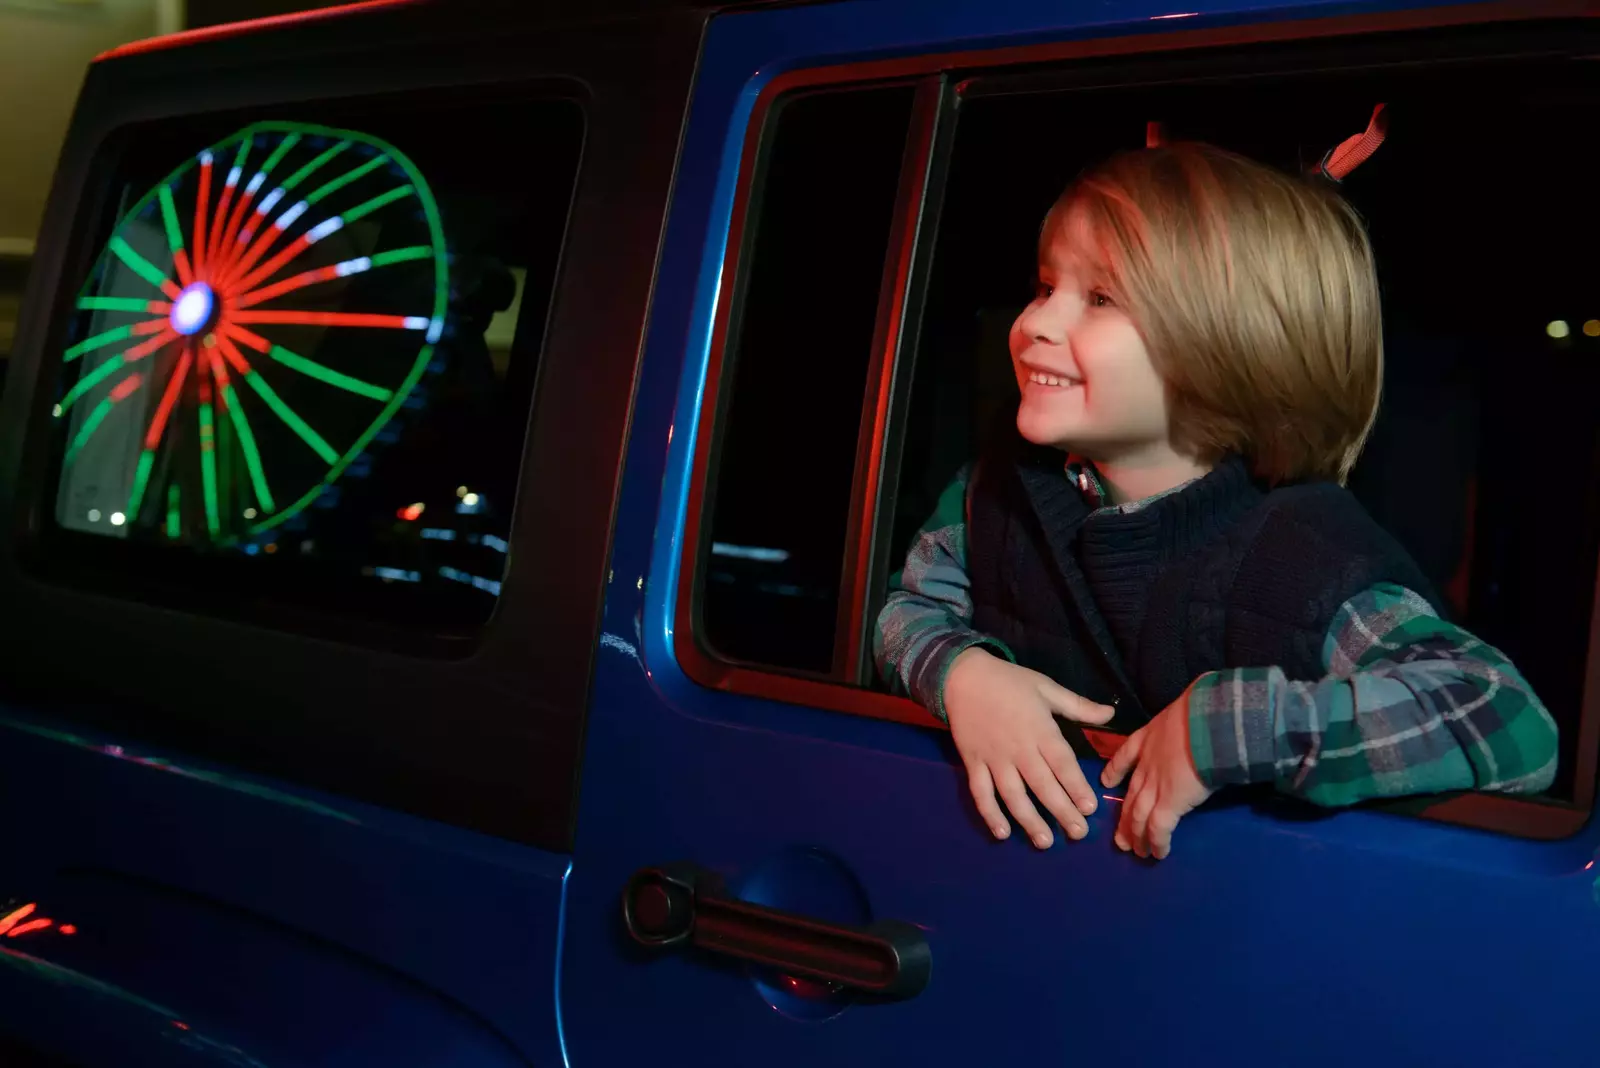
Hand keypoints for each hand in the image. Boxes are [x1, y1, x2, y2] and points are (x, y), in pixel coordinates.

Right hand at [944, 647, 1115, 848]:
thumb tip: (1111, 714)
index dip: (1076, 787)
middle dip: (1061, 811)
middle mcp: (1018, 748)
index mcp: (1040, 729)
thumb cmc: (1009, 681)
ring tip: (1045, 842)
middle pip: (1042, 785)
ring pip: (1013, 794)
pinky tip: (1002, 832)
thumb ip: (1078, 706)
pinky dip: (989, 813)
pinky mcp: (973, 762)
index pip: (1063, 763)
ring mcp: (993, 758)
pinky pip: (981, 792)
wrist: (962, 676)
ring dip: (1029, 820)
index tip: (1090, 808)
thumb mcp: (1046, 687)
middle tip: (1078, 834)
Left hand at [1100, 684, 1215, 858]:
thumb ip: (1188, 720)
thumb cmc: (1203, 712)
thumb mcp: (1187, 710)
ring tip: (1135, 851)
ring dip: (1136, 835)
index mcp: (1148, 738)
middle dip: (1125, 817)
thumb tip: (1205, 722)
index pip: (1125, 755)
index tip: (1107, 782)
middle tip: (1120, 837)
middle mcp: (1147, 764)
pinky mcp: (1169, 803)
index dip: (1115, 770)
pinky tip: (1158, 854)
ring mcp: (1155, 785)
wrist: (1209, 724)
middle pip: (1131, 794)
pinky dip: (1157, 842)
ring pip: (1138, 815)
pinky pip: (1158, 828)